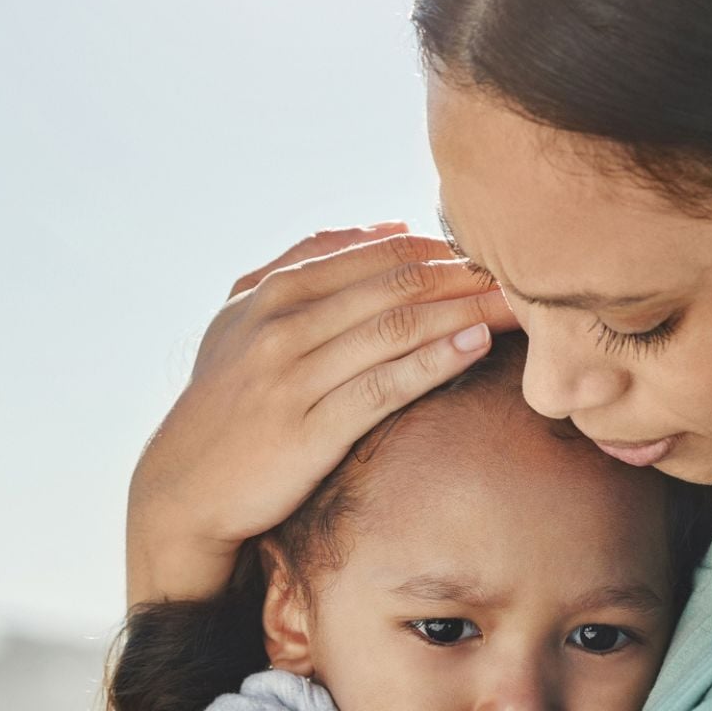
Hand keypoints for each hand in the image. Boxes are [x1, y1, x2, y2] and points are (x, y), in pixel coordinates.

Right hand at [126, 222, 516, 605]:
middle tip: (528, 272)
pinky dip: (432, 361)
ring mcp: (294, 376)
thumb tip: (386, 224)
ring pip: (396, 329)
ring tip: (519, 305)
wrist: (182, 486)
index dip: (446, 249)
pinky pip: (382, 386)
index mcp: (276, 291)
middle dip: (469, 277)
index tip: (498, 253)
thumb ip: (310, 264)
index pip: (379, 254)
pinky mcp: (308, 430)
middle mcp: (283, 325)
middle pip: (397, 285)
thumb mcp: (247, 317)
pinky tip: (474, 346)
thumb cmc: (229, 398)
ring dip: (465, 312)